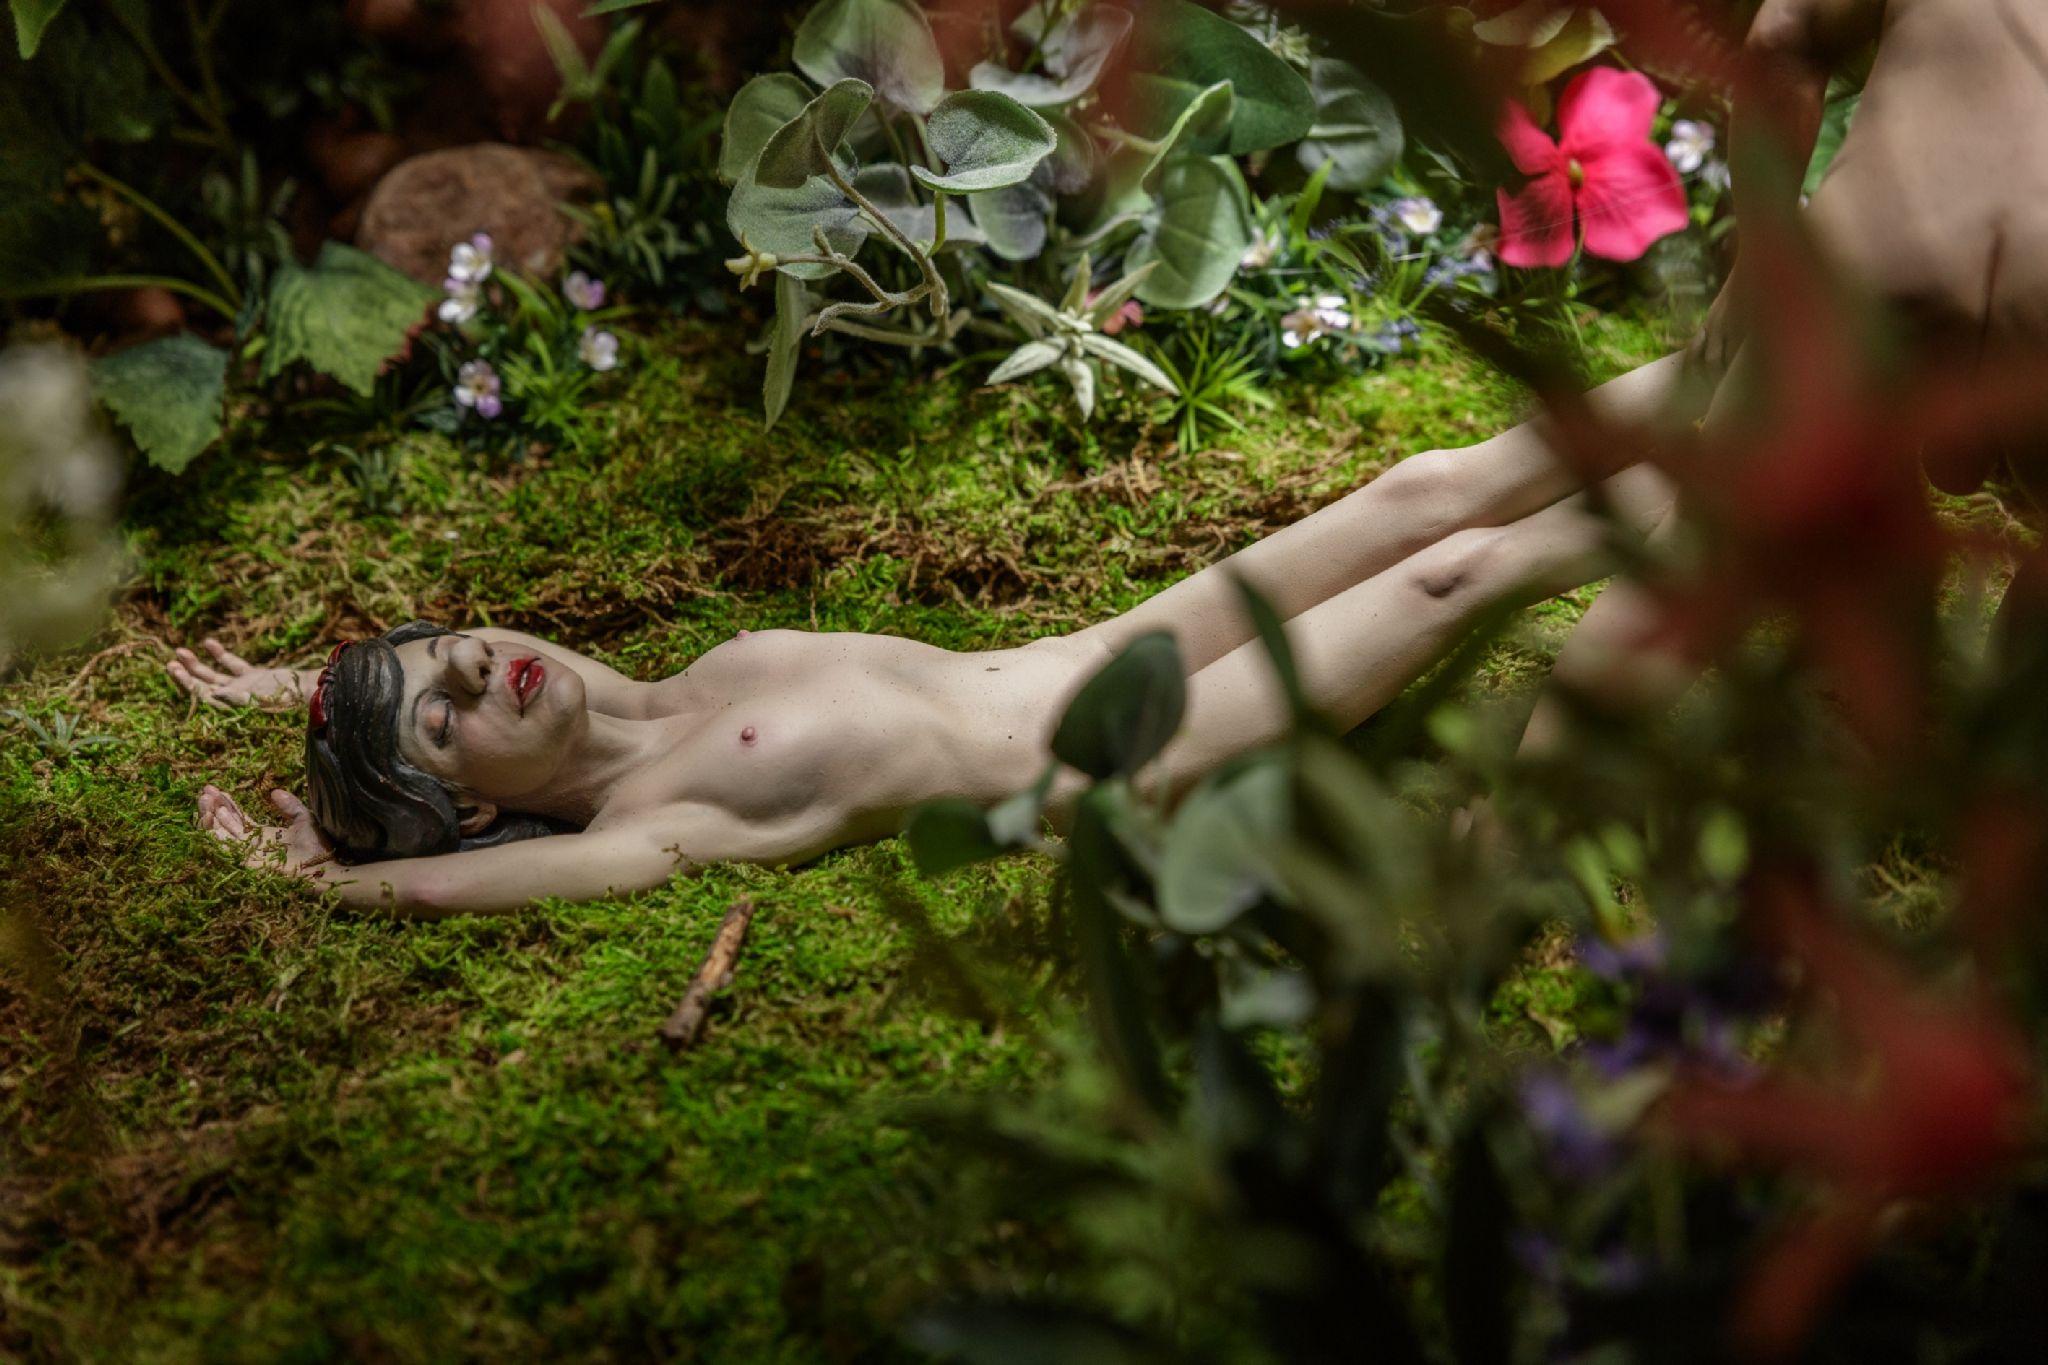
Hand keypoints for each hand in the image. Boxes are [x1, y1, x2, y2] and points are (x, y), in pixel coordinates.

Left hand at [167, 638, 304, 708]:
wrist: (310, 690)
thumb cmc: (287, 698)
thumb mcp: (261, 699)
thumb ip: (237, 696)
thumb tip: (213, 693)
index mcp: (232, 706)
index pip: (202, 694)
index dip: (187, 682)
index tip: (174, 668)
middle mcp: (234, 698)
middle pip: (204, 685)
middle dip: (187, 674)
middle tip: (171, 661)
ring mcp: (243, 686)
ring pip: (214, 675)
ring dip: (197, 664)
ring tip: (180, 651)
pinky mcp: (254, 676)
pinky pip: (232, 665)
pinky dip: (220, 654)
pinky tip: (208, 643)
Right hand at [197, 784, 334, 881]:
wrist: (321, 868)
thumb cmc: (316, 847)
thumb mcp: (303, 819)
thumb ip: (289, 806)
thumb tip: (274, 791)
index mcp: (261, 834)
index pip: (237, 817)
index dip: (226, 803)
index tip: (214, 789)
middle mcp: (250, 844)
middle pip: (224, 824)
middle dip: (213, 807)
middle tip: (205, 791)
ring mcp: (245, 853)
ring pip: (219, 834)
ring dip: (208, 817)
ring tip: (203, 799)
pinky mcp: (243, 861)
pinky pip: (222, 847)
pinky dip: (211, 832)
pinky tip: (207, 817)